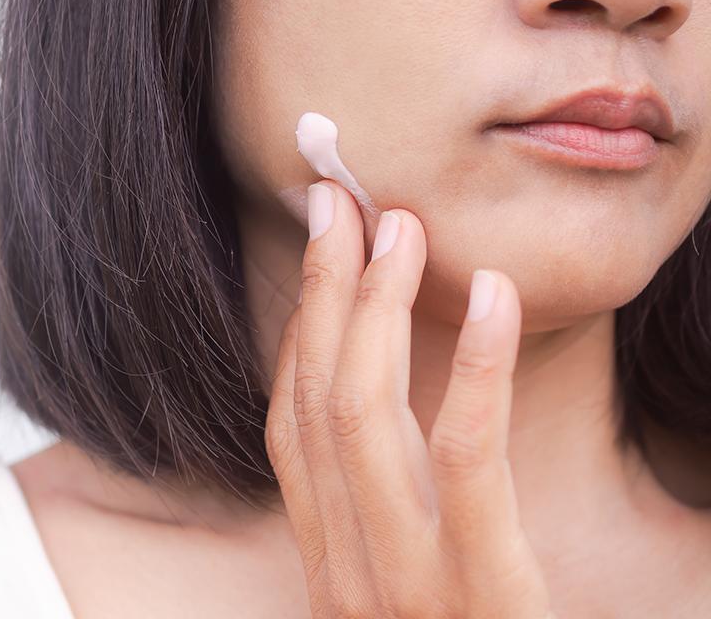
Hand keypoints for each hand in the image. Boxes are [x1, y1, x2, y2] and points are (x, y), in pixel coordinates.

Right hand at [265, 179, 554, 618]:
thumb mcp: (400, 604)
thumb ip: (379, 528)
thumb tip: (378, 422)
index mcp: (326, 563)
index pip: (287, 423)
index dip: (299, 324)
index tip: (321, 245)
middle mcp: (344, 568)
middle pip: (314, 400)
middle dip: (325, 292)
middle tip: (346, 202)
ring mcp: (402, 584)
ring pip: (362, 418)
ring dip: (377, 310)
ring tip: (402, 230)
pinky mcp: (480, 597)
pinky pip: (464, 464)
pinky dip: (473, 371)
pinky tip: (493, 299)